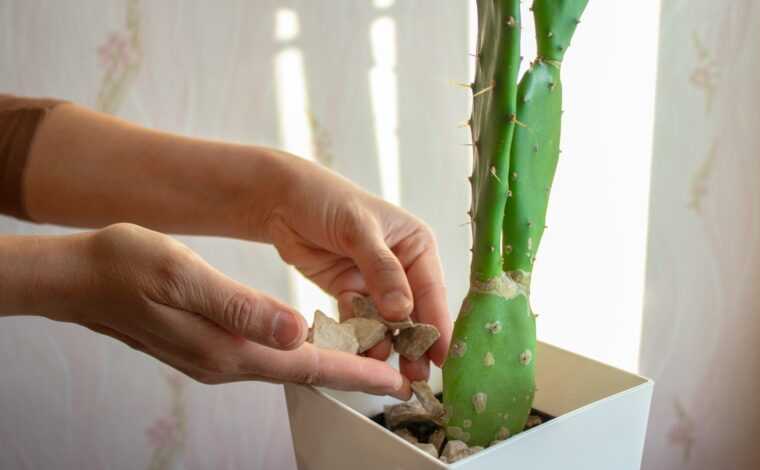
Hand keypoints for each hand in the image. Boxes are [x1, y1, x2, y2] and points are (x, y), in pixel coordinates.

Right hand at [53, 223, 410, 398]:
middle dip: (352, 373)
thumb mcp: (184, 276)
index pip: (307, 365)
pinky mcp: (207, 349)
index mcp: (227, 348)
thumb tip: (295, 332)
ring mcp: (214, 359)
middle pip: (304, 371)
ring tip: (367, 356)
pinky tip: (310, 341)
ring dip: (328, 363)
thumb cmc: (125, 267)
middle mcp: (225, 362)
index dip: (355, 373)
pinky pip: (266, 356)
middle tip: (395, 372)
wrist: (77, 280)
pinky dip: (297, 352)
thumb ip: (241, 307)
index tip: (394, 382)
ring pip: (286, 365)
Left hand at [255, 153, 452, 380]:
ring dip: (385, 343)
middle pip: (413, 311)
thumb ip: (381, 269)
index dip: (437, 324)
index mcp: (416, 245)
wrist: (281, 198)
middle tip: (415, 376)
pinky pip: (357, 320)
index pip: (432, 289)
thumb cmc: (326, 199)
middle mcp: (401, 265)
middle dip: (413, 342)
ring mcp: (374, 281)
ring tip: (381, 368)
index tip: (441, 356)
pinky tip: (357, 354)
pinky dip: (357, 336)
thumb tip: (402, 311)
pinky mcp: (348, 291)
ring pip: (385, 321)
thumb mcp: (358, 229)